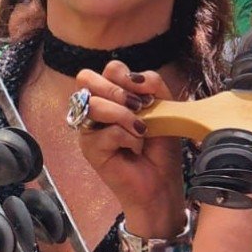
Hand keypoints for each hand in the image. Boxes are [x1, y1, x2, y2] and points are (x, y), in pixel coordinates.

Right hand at [73, 63, 187, 234]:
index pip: (109, 68)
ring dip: (123, 115)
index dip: (127, 75)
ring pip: (93, 104)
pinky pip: (105, 132)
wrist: (161, 182)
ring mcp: (88, 129)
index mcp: (112, 96)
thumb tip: (136, 78)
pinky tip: (135, 148)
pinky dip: (127, 137)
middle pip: (86, 78)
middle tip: (138, 108)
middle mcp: (95, 109)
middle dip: (117, 90)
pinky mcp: (90, 149)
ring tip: (141, 130)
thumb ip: (154, 85)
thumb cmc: (160, 149)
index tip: (147, 96)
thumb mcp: (164, 108)